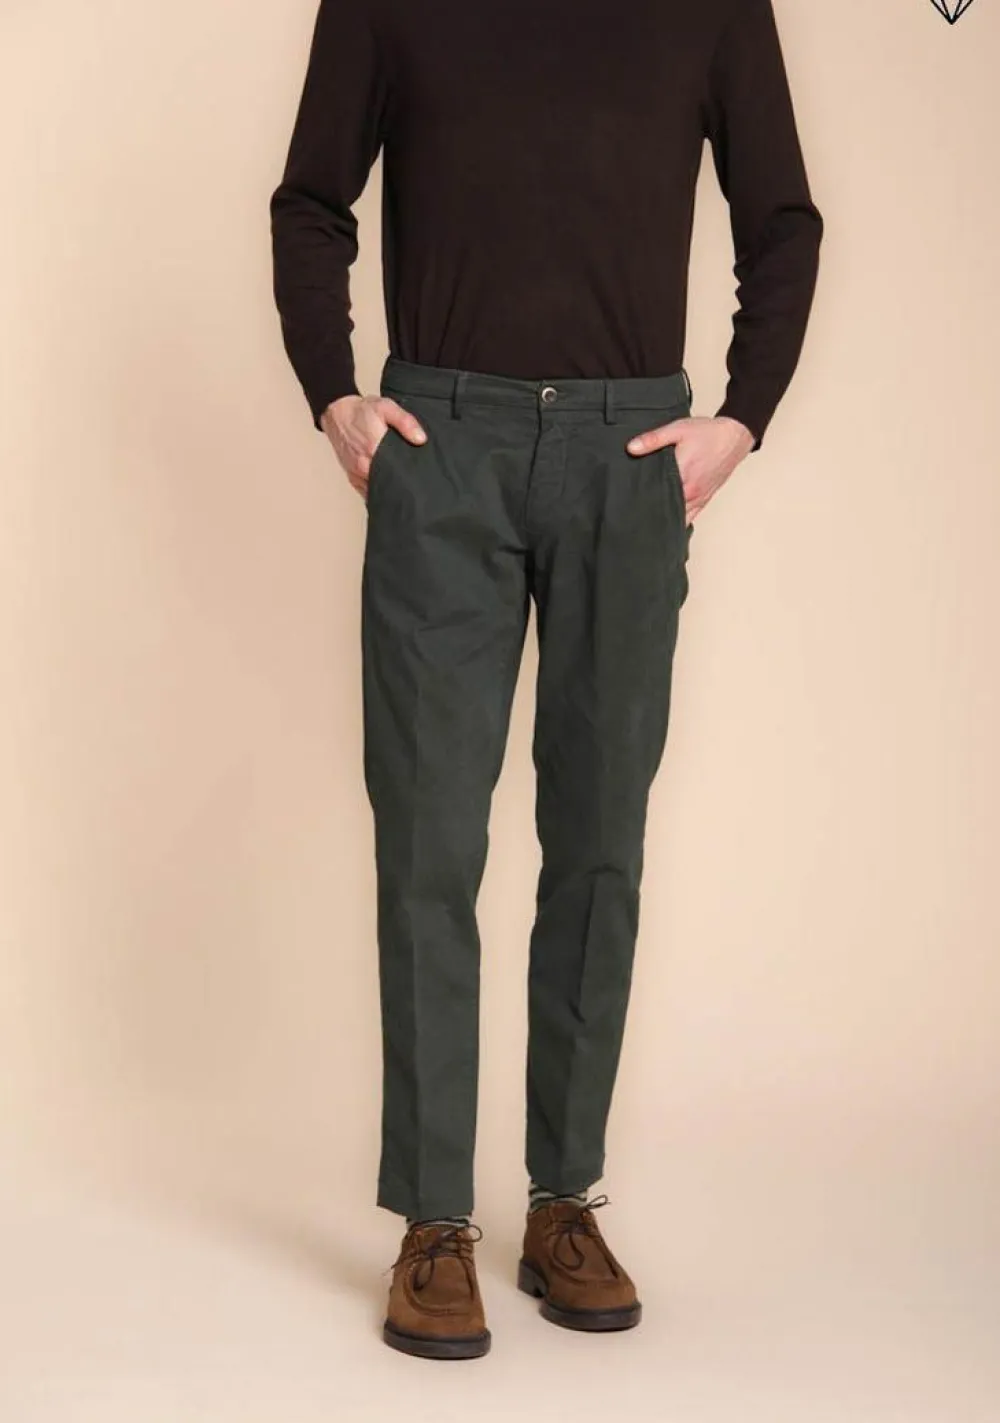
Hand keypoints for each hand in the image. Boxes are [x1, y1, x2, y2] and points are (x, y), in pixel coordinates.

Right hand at [320, 394, 427, 500]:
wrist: (337, 413)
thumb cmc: (361, 411)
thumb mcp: (386, 408)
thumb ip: (405, 422)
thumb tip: (421, 439)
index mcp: (374, 448)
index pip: (397, 473)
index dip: (409, 477)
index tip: (419, 477)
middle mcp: (363, 464)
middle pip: (388, 484)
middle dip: (401, 484)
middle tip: (412, 481)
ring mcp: (356, 472)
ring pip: (377, 490)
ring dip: (388, 488)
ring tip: (400, 483)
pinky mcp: (352, 476)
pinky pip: (367, 491)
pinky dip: (377, 490)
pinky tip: (386, 486)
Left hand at [626, 415, 754, 521]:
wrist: (734, 437)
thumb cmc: (708, 433)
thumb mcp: (677, 429)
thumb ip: (653, 439)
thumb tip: (631, 448)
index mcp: (682, 476)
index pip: (656, 497)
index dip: (641, 503)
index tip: (627, 507)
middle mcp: (691, 492)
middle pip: (665, 511)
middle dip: (649, 514)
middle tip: (632, 517)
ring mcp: (699, 498)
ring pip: (678, 519)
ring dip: (664, 520)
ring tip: (646, 524)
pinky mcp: (705, 499)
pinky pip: (690, 518)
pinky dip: (678, 522)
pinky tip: (667, 526)